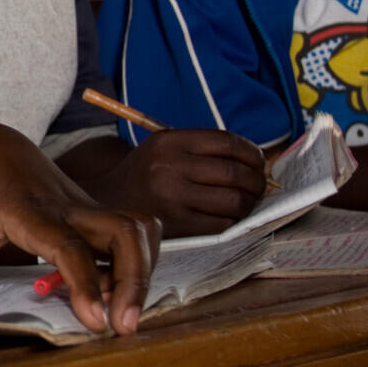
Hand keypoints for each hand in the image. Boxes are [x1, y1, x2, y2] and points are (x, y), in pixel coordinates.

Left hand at [0, 121, 159, 334]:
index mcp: (25, 209)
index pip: (65, 245)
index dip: (83, 282)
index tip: (95, 321)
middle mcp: (65, 203)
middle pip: (123, 231)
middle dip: (134, 280)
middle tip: (124, 327)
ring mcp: (86, 203)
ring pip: (139, 227)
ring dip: (143, 270)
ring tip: (124, 313)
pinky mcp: (96, 209)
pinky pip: (136, 230)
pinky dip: (140, 259)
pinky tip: (120, 290)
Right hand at [83, 129, 265, 238]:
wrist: (108, 204)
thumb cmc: (145, 175)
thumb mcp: (163, 148)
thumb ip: (203, 149)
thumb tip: (259, 160)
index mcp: (168, 141)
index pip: (227, 143)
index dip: (253, 153)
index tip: (259, 161)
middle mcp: (170, 166)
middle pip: (235, 172)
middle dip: (257, 181)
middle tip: (259, 186)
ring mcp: (173, 197)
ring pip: (234, 200)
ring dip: (249, 203)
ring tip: (246, 201)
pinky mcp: (177, 224)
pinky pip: (223, 223)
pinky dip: (233, 220)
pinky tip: (228, 216)